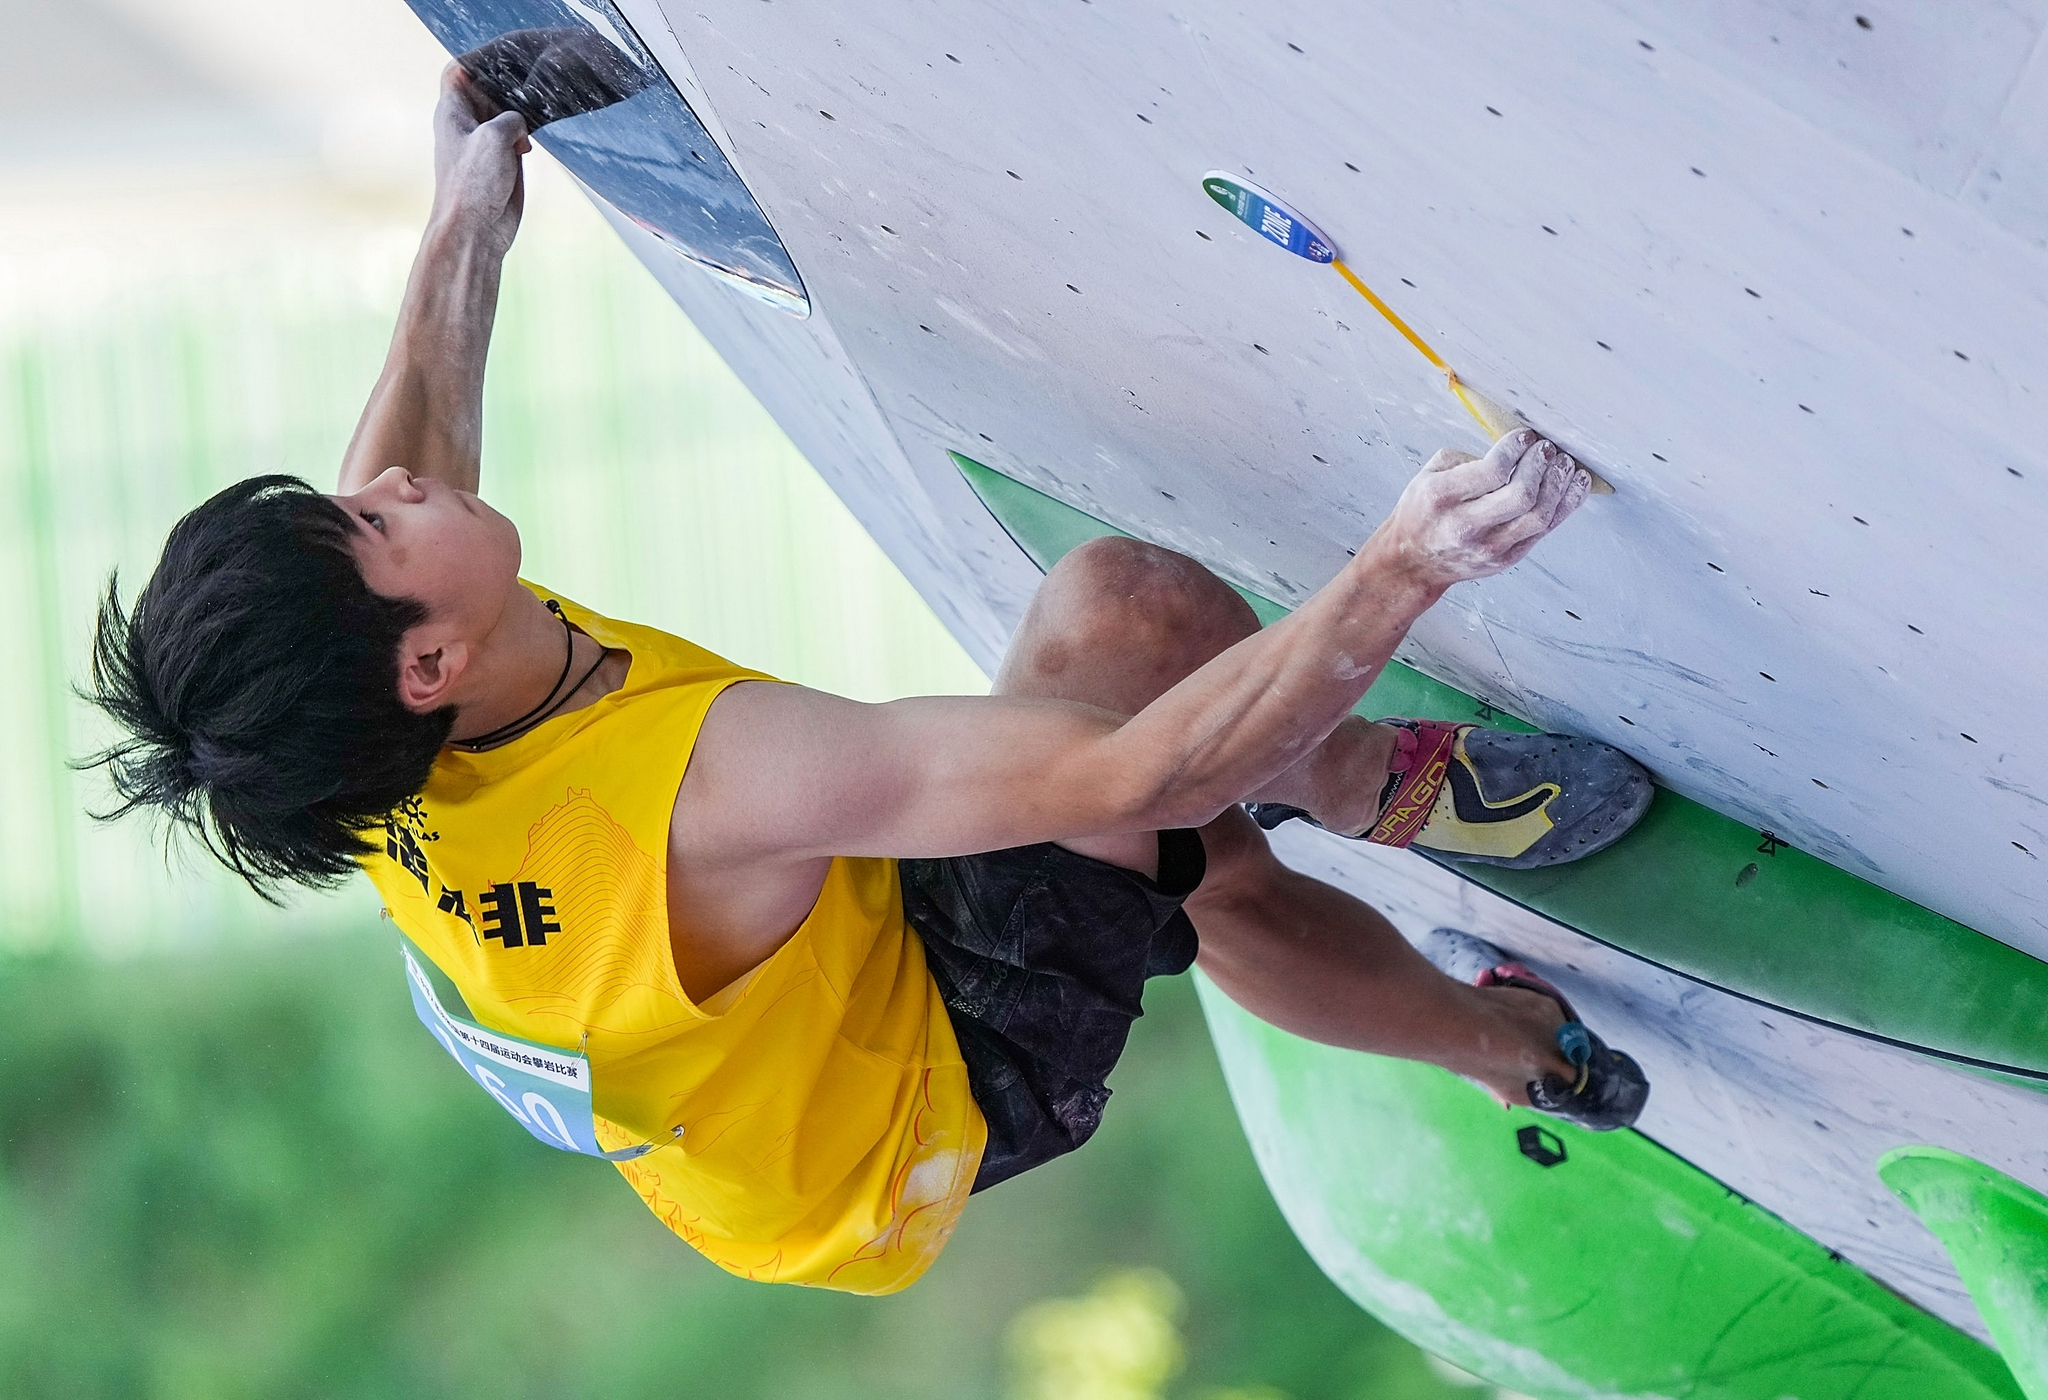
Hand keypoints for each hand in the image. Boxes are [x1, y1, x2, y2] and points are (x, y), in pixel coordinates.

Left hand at [430, 62, 529, 258]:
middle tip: (530, 85)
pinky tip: (531, 145)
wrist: (476, 230)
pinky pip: (515, 137)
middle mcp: (467, 124)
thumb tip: (520, 124)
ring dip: (520, 114)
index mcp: (452, 111)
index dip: (478, 61)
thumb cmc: (473, 185)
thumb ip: (511, 117)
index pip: (459, 71)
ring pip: (504, 114)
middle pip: (486, 90)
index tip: (504, 61)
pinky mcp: (501, 161)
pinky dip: (526, 136)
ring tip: (533, 115)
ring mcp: (485, 143)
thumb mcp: (495, 136)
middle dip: (507, 87)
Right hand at [1365, 428, 1590, 589]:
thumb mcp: (1428, 475)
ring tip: (1563, 463)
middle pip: (1520, 496)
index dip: (1516, 449)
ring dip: (1559, 484)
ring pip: (1539, 515)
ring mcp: (1488, 548)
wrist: (1414, 562)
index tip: (1524, 437)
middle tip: (1546, 448)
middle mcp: (1464, 527)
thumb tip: (1514, 450)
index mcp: (1441, 498)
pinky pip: (1546, 530)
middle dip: (1541, 465)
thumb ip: (1468, 459)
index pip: (1492, 471)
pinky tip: (1574, 484)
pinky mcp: (1506, 559)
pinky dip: (1566, 504)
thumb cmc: (1422, 512)